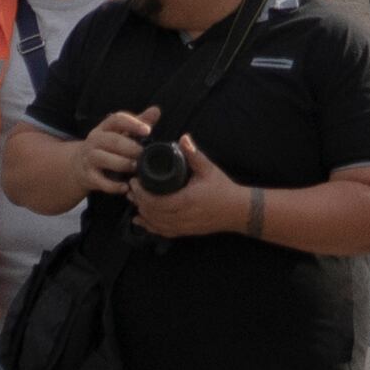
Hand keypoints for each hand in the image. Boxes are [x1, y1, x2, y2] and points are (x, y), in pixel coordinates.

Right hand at [72, 108, 154, 199]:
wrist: (80, 164)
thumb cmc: (108, 147)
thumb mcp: (121, 133)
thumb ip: (139, 123)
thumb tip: (156, 110)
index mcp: (104, 128)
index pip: (116, 119)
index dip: (132, 123)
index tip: (148, 130)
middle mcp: (95, 140)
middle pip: (112, 140)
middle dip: (130, 147)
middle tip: (144, 154)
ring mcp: (90, 158)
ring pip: (103, 158)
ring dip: (122, 163)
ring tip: (136, 168)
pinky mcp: (89, 175)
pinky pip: (100, 181)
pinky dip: (114, 185)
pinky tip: (126, 186)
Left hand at [127, 136, 246, 241]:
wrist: (238, 210)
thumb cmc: (223, 189)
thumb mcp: (209, 169)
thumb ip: (194, 154)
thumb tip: (183, 138)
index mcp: (187, 200)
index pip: (157, 201)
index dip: (142, 194)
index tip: (134, 182)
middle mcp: (184, 216)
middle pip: (153, 213)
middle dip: (139, 202)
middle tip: (130, 189)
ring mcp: (185, 226)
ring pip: (157, 224)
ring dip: (143, 214)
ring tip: (134, 201)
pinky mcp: (187, 231)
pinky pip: (165, 232)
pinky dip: (151, 227)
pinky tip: (141, 221)